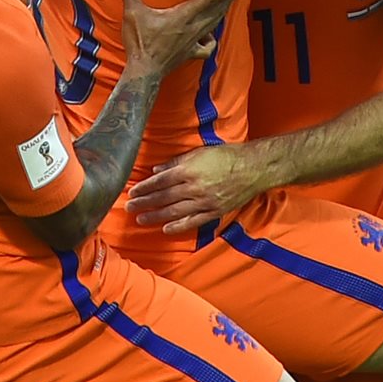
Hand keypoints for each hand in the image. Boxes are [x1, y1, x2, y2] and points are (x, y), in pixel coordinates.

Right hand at [116, 0, 244, 76]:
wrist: (144, 72)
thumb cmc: (140, 43)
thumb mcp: (132, 13)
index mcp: (184, 15)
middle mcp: (194, 28)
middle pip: (218, 10)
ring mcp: (194, 42)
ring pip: (215, 25)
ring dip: (223, 13)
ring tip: (229, 4)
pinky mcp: (191, 54)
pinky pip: (207, 47)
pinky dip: (211, 41)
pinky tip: (208, 37)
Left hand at [125, 143, 266, 233]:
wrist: (253, 168)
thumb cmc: (227, 156)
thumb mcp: (200, 152)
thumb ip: (177, 162)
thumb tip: (157, 170)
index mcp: (189, 170)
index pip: (160, 181)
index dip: (144, 187)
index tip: (132, 192)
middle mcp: (194, 188)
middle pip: (164, 197)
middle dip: (145, 203)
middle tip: (129, 208)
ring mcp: (204, 202)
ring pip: (174, 212)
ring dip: (156, 216)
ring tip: (141, 219)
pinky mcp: (214, 212)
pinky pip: (192, 222)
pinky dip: (178, 226)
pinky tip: (165, 229)